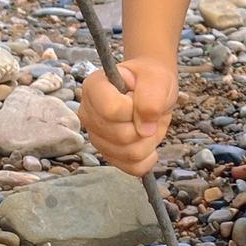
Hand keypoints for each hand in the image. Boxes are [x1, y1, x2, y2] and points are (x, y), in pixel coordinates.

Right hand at [79, 55, 178, 175]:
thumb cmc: (151, 78)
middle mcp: (89, 114)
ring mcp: (96, 136)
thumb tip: (145, 130)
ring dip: (148, 140)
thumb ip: (151, 98)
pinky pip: (131, 167)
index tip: (139, 97)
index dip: (134, 108)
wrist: (152, 86)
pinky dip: (147, 158)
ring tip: (147, 122)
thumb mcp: (157, 79)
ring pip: (128, 154)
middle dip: (144, 125)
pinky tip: (149, 141)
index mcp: (93, 88)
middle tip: (147, 110)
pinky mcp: (108, 154)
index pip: (111, 110)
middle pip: (121, 136)